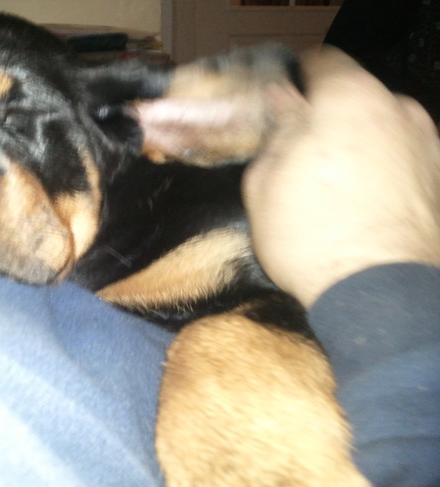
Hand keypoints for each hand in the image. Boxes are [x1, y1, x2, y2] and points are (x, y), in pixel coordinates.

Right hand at [242, 47, 439, 306]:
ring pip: (381, 128)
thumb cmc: (309, 237)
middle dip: (328, 118)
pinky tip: (364, 205)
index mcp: (347, 99)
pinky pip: (402, 158)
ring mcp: (427, 143)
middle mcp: (397, 109)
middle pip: (354, 98)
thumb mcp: (263, 184)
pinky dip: (383, 169)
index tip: (283, 106)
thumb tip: (280, 105)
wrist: (375, 294)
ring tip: (335, 188)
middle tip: (302, 155)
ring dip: (358, 144)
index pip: (321, 63)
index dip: (297, 82)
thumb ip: (275, 133)